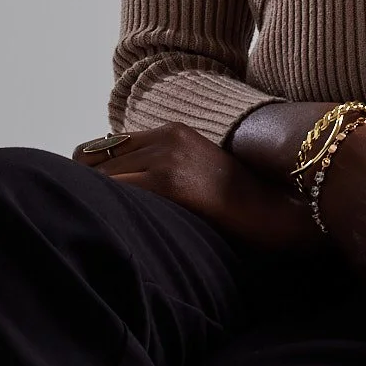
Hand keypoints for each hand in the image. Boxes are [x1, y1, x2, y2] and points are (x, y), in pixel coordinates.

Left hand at [71, 123, 323, 255]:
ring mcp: (168, 158)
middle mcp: (166, 138)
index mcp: (172, 132)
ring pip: (98, 178)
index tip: (86, 203)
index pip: (99, 148)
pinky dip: (106, 211)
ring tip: (96, 229)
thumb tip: (122, 193)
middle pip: (89, 161)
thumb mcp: (199, 175)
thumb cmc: (244, 208)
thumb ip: (163, 172)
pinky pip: (116, 194)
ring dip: (91, 203)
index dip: (85, 178)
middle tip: (83, 220)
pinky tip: (114, 233)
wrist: (283, 212)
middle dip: (81, 190)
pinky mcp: (171, 183)